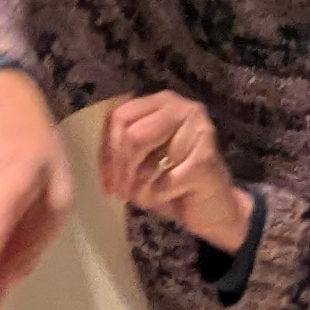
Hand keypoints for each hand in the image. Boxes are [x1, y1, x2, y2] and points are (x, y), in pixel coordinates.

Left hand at [99, 90, 253, 251]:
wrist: (213, 208)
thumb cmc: (173, 180)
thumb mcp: (143, 157)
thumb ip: (121, 144)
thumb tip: (96, 154)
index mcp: (164, 102)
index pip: (119, 116)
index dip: (107, 150)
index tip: (107, 179)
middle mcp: (185, 109)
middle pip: (130, 134)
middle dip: (120, 168)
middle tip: (120, 191)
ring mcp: (199, 133)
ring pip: (143, 160)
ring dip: (136, 187)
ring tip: (143, 196)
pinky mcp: (204, 162)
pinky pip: (160, 184)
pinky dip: (153, 198)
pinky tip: (163, 200)